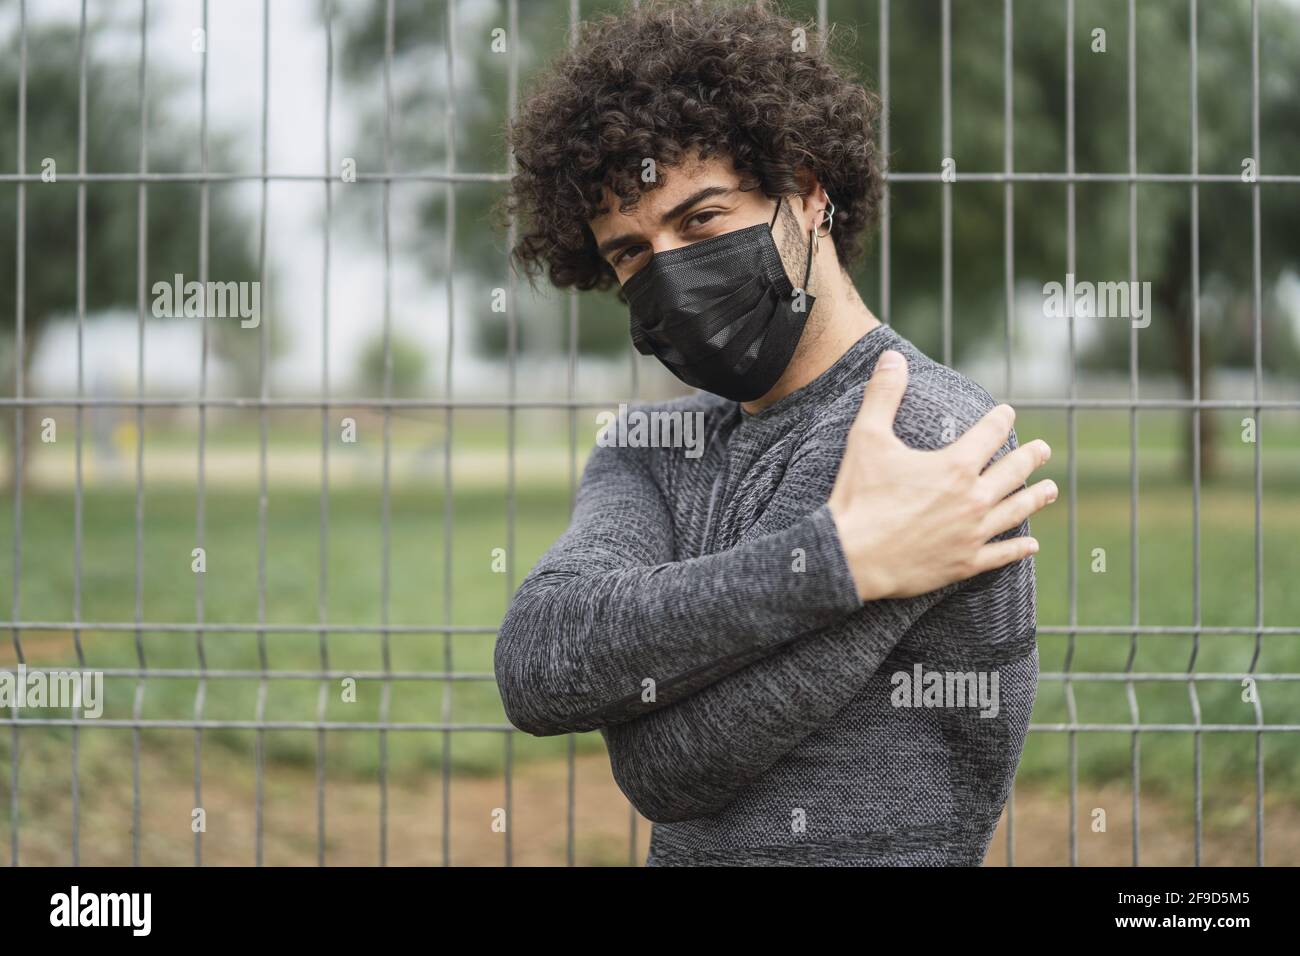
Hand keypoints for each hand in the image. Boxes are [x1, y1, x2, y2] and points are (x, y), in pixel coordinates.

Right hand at [827, 349, 1056, 601]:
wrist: (852, 557)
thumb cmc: (858, 497)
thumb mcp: (866, 438)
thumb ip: (883, 395)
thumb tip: (892, 357)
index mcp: (954, 466)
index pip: (989, 434)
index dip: (1000, 420)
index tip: (1007, 413)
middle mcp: (972, 499)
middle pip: (1012, 472)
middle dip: (1030, 457)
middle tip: (1043, 450)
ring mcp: (972, 533)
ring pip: (1015, 512)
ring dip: (1035, 498)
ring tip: (1050, 490)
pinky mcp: (964, 563)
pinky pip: (1001, 555)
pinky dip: (1018, 548)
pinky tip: (1031, 545)